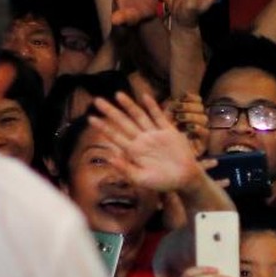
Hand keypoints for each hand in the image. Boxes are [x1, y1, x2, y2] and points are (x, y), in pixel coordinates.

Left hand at [88, 92, 205, 193]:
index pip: (115, 136)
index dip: (103, 127)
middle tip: (96, 100)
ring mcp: (155, 134)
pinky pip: (159, 116)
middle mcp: (142, 140)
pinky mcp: (169, 131)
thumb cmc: (163, 182)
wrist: (185, 179)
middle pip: (123, 122)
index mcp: (134, 151)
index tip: (90, 118)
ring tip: (118, 94)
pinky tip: (145, 96)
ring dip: (129, 105)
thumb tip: (109, 158)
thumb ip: (126, 169)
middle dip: (110, 111)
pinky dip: (152, 106)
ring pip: (139, 116)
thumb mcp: (141, 180)